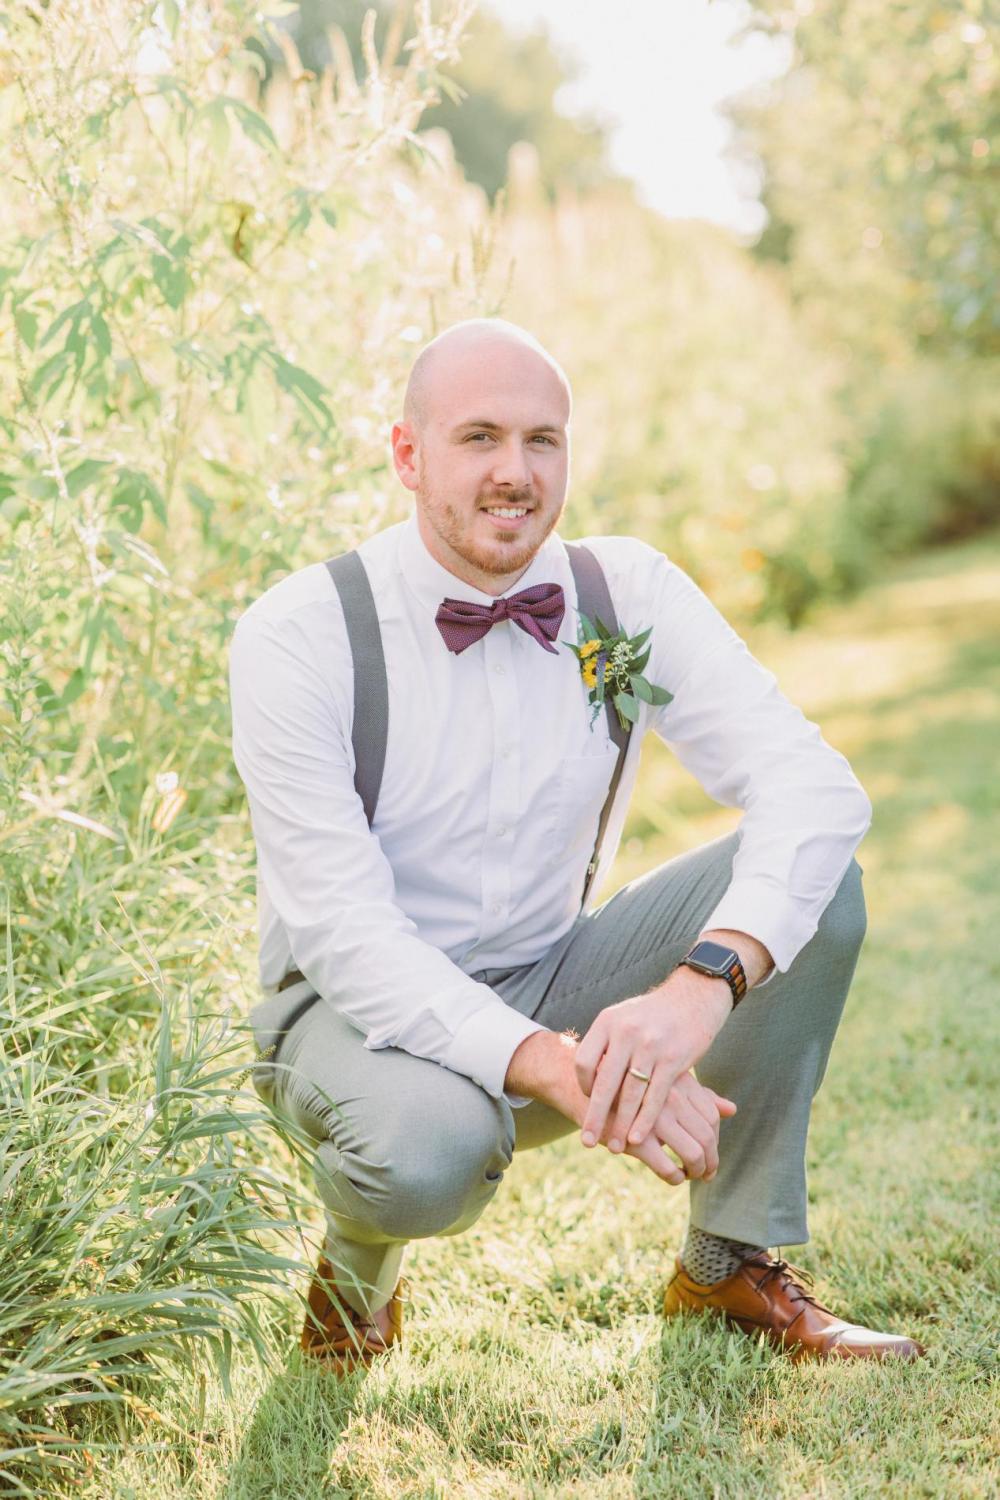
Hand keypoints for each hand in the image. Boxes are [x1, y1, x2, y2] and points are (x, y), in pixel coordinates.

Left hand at [575, 970, 731, 1152]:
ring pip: (630, 1095)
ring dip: (620, 1125)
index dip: (583, 1085)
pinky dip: (645, 1121)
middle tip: (587, 1141)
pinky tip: (638, 1138)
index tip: (587, 1100)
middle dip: (594, 1117)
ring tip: (613, 1147)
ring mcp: (651, 1046)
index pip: (583, 1061)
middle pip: (604, 1083)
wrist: (694, 995)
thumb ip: (605, 1042)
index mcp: (608, 1021)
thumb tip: (583, 1071)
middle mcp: (626, 1032)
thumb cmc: (653, 1013)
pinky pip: (655, 1097)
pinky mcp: (674, 1060)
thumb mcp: (623, 1017)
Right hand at [590, 1070, 736, 1184]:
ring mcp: (654, 1117)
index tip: (711, 1152)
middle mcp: (670, 1097)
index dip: (716, 1140)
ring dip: (697, 1171)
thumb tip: (732, 1109)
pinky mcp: (635, 1138)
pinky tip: (673, 1176)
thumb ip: (698, 1095)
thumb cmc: (625, 1082)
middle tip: (707, 1173)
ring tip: (691, 1175)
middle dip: (711, 1160)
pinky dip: (675, 1177)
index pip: (712, 1116)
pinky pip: (667, 1167)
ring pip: (693, 1154)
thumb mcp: (663, 1081)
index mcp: (679, 1082)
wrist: (579, 1084)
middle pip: (707, 1137)